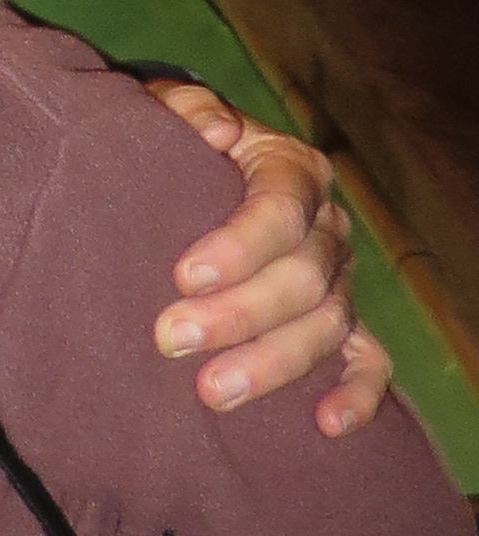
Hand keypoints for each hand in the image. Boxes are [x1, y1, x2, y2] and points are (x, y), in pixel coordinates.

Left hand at [143, 84, 392, 434]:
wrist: (184, 176)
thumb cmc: (172, 146)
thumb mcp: (166, 112)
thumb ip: (187, 110)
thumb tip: (217, 130)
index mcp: (291, 169)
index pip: (280, 209)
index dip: (237, 246)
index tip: (183, 276)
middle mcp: (325, 227)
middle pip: (302, 277)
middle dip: (237, 314)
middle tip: (171, 339)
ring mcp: (338, 280)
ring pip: (327, 325)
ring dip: (274, 363)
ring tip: (213, 393)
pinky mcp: (341, 325)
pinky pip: (368, 361)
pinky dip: (357, 394)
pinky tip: (326, 424)